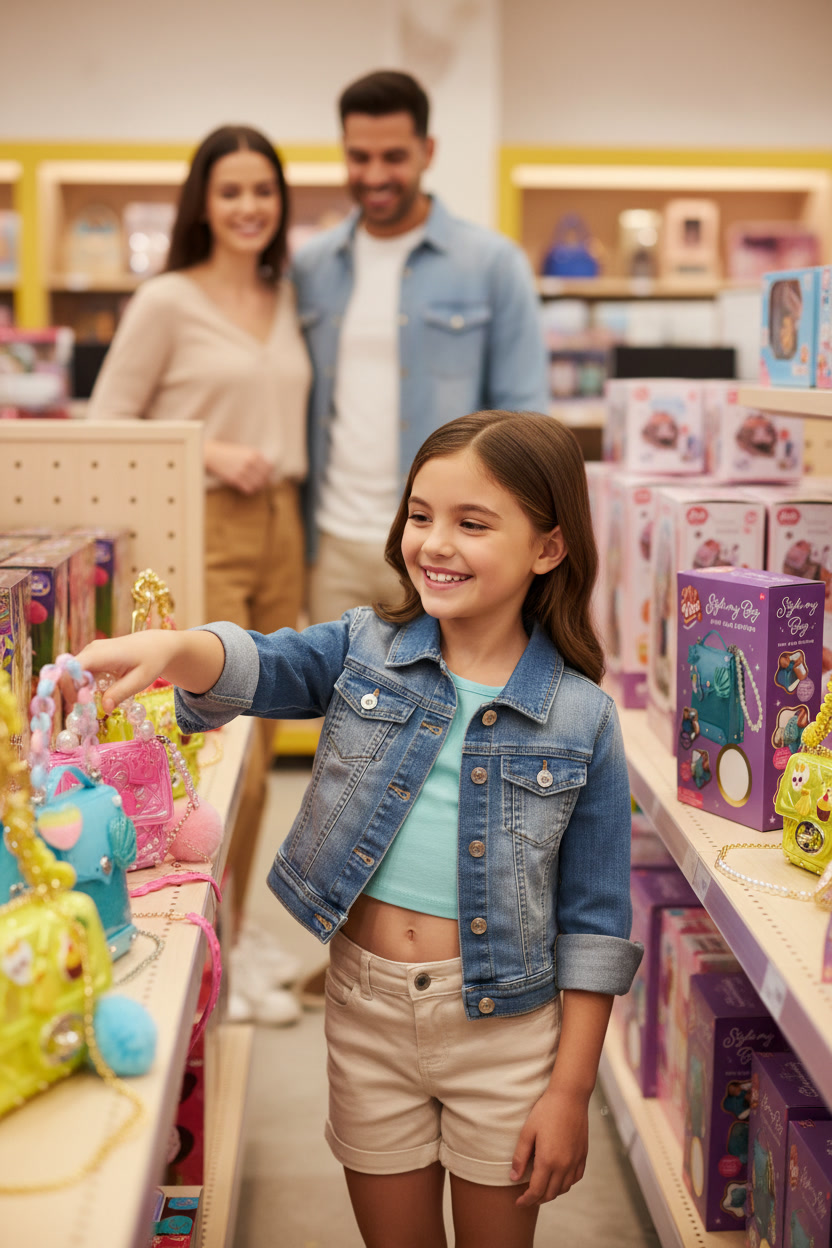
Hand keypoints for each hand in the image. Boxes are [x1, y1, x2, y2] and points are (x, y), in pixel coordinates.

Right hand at [70, 630, 183, 711]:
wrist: (156, 645)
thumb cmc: (151, 660)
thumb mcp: (140, 679)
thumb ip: (121, 692)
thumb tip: (104, 708)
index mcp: (101, 653)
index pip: (72, 667)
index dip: (69, 685)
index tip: (78, 703)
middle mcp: (91, 651)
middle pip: (67, 672)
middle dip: (71, 692)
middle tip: (85, 710)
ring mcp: (90, 654)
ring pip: (72, 675)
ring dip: (78, 691)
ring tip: (92, 705)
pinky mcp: (92, 659)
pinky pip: (81, 675)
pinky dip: (85, 687)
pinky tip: (98, 695)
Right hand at [204, 441, 271, 494]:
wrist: (213, 455)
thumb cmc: (229, 454)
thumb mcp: (245, 451)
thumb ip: (256, 458)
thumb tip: (269, 469)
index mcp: (254, 454)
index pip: (270, 468)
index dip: (268, 473)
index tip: (265, 476)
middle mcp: (250, 462)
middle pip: (265, 477)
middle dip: (264, 481)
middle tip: (259, 483)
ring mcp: (243, 470)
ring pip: (258, 484)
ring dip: (257, 487)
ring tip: (252, 485)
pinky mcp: (235, 479)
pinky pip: (249, 488)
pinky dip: (249, 490)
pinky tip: (245, 487)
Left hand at [510, 1086, 589, 1206]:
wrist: (570, 1097)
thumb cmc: (546, 1111)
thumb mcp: (527, 1132)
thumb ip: (520, 1157)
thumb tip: (513, 1177)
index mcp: (548, 1161)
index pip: (536, 1191)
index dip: (526, 1200)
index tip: (518, 1203)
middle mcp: (564, 1166)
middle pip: (550, 1193)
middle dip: (537, 1199)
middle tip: (527, 1198)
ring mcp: (575, 1161)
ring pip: (564, 1188)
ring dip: (552, 1193)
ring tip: (541, 1189)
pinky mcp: (583, 1155)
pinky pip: (575, 1178)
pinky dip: (566, 1184)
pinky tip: (559, 1179)